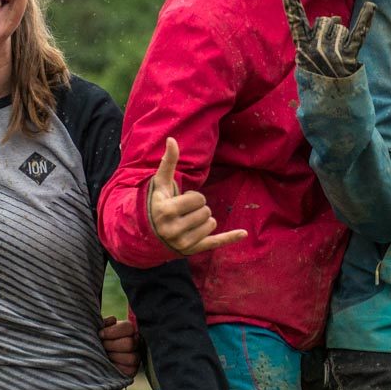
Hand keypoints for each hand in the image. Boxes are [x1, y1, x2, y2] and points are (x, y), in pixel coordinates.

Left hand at [99, 314, 139, 377]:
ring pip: (131, 358)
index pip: (128, 328)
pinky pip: (129, 370)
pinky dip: (117, 367)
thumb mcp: (99, 328)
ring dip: (114, 357)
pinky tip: (108, 363)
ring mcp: (136, 356)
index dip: (112, 332)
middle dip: (111, 345)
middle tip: (102, 346)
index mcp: (129, 330)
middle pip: (129, 343)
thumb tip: (113, 320)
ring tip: (104, 355)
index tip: (100, 334)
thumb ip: (104, 323)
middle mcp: (136, 342)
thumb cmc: (98, 339)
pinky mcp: (133, 370)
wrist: (94, 353)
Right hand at [147, 137, 247, 256]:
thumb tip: (172, 139)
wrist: (148, 233)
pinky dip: (230, 237)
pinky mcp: (192, 250)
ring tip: (189, 222)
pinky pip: (216, 242)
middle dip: (199, 208)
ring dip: (204, 220)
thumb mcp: (161, 184)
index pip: (198, 199)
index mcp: (167, 211)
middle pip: (206, 211)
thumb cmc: (157, 203)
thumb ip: (168, 162)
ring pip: (211, 224)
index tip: (182, 202)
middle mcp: (174, 229)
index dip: (193, 198)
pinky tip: (243, 233)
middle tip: (185, 213)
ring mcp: (183, 242)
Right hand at [283, 0, 374, 78]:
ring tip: (339, 56)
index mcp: (302, 50)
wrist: (332, 110)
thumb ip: (312, 41)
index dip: (291, 3)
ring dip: (342, 36)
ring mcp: (333, 53)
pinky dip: (366, 18)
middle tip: (329, 47)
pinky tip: (371, 5)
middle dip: (329, 28)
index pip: (295, 21)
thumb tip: (332, 18)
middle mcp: (316, 48)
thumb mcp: (305, 66)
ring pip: (340, 27)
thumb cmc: (318, 86)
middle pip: (325, 21)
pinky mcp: (350, 57)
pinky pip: (359, 33)